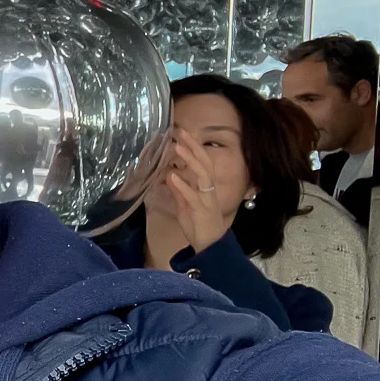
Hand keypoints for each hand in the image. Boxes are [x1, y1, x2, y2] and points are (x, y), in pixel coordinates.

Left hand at [164, 135, 229, 253]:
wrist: (209, 247)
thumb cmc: (199, 226)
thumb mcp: (185, 206)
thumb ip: (180, 192)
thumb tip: (170, 176)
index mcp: (205, 188)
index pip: (202, 163)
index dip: (194, 148)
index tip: (183, 133)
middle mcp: (209, 191)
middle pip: (205, 164)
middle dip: (195, 148)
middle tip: (183, 132)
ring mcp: (207, 200)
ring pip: (203, 176)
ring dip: (191, 161)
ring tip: (178, 148)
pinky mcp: (202, 211)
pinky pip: (193, 197)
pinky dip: (183, 186)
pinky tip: (173, 177)